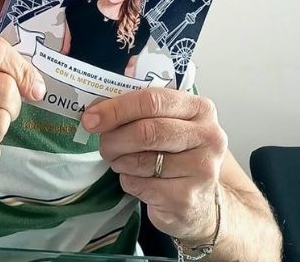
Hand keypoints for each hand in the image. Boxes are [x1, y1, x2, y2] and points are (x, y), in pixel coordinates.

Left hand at [81, 88, 227, 243]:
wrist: (201, 202)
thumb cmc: (177, 151)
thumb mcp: (167, 120)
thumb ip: (140, 103)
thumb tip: (98, 98)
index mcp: (200, 108)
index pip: (152, 101)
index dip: (117, 108)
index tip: (91, 118)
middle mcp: (208, 136)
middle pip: (146, 131)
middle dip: (114, 137)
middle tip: (102, 143)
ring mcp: (201, 170)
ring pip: (140, 160)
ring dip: (120, 160)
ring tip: (121, 160)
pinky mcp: (187, 199)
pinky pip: (140, 185)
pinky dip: (128, 181)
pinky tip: (136, 179)